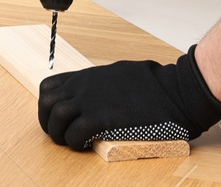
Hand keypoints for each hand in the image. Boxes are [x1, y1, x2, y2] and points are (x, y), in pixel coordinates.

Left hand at [37, 47, 220, 149]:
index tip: (59, 119)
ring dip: (60, 134)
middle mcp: (84, 86)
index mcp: (88, 76)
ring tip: (74, 142)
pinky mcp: (102, 118)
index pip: (49, 87)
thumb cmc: (155, 84)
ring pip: (54, 117)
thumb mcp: (120, 75)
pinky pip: (74, 133)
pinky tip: (87, 145)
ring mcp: (91, 101)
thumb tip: (100, 95)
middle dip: (48, 123)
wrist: (175, 91)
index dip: (48, 107)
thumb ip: (102, 85)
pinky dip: (75, 143)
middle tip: (62, 135)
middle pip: (45, 103)